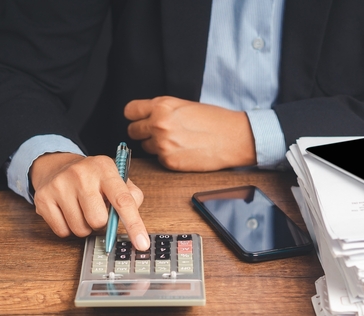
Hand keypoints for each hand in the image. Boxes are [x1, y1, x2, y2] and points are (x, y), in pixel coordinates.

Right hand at [30, 153, 149, 249]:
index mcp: (105, 168)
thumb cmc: (94, 178)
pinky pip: (62, 232)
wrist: (58, 166)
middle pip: (98, 221)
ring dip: (85, 227)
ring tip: (82, 210)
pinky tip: (68, 212)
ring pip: (80, 229)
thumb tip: (133, 220)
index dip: (134, 225)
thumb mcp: (117, 179)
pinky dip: (68, 228)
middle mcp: (81, 174)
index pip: (123, 200)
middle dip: (101, 223)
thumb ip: (132, 197)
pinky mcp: (43, 199)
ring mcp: (59, 185)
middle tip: (97, 210)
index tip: (142, 244)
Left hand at [125, 96, 256, 170]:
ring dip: (155, 146)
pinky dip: (168, 157)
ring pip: (145, 147)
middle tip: (159, 132)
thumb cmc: (215, 120)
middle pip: (132, 131)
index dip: (136, 116)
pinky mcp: (169, 162)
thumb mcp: (184, 105)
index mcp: (162, 106)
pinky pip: (159, 160)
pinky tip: (183, 151)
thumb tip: (146, 117)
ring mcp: (163, 145)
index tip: (140, 119)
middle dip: (143, 132)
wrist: (234, 138)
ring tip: (176, 141)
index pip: (130, 111)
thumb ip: (162, 110)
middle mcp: (159, 124)